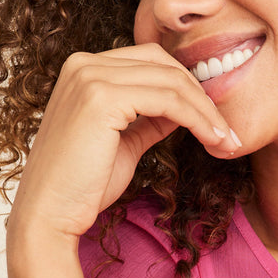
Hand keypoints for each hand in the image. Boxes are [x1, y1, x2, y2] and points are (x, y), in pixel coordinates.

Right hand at [8, 42, 241, 242]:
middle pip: (164, 64)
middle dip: (202, 96)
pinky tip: (212, 139)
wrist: (50, 216)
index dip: (188, 88)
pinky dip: (197, 118)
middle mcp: (83, 64)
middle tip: (227, 131)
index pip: (152, 62)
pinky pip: (168, 100)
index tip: (214, 120)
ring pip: (172, 82)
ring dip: (207, 111)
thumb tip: (182, 110)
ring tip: (226, 141)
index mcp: (84, 69)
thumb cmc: (82, 186)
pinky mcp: (101, 98)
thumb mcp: (124, 142)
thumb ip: (149, 119)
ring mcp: (90, 77)